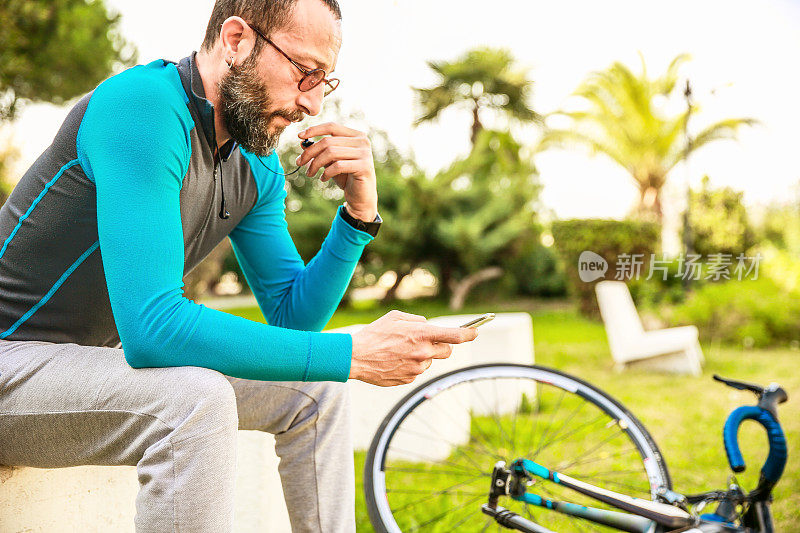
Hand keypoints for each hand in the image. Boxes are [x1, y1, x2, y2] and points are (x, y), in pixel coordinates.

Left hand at [297, 122, 377, 221]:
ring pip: (331, 153)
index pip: (332, 126)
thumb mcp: (330, 162)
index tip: (299, 137)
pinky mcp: (364, 166)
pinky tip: (323, 179)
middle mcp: (362, 141)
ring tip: (310, 173)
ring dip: (316, 164)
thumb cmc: (346, 177)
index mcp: (356, 135)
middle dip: (310, 152)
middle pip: (328, 141)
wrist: (360, 197)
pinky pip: (338, 166)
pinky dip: (327, 172)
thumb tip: (302, 142)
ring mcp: (365, 153)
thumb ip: (319, 151)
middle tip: (299, 162)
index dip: (314, 130)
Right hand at [349, 310, 478, 386]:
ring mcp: (417, 368)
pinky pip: (417, 371)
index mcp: (422, 334)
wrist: (355, 357)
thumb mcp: (395, 317)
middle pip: (446, 351)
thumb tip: (429, 325)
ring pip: (429, 362)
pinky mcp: (409, 380)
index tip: (475, 331)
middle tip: (426, 341)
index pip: (456, 336)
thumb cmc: (374, 333)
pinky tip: (394, 360)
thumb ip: (417, 320)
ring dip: (422, 356)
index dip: (469, 333)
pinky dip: (410, 365)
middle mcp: (422, 352)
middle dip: (441, 345)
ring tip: (399, 351)